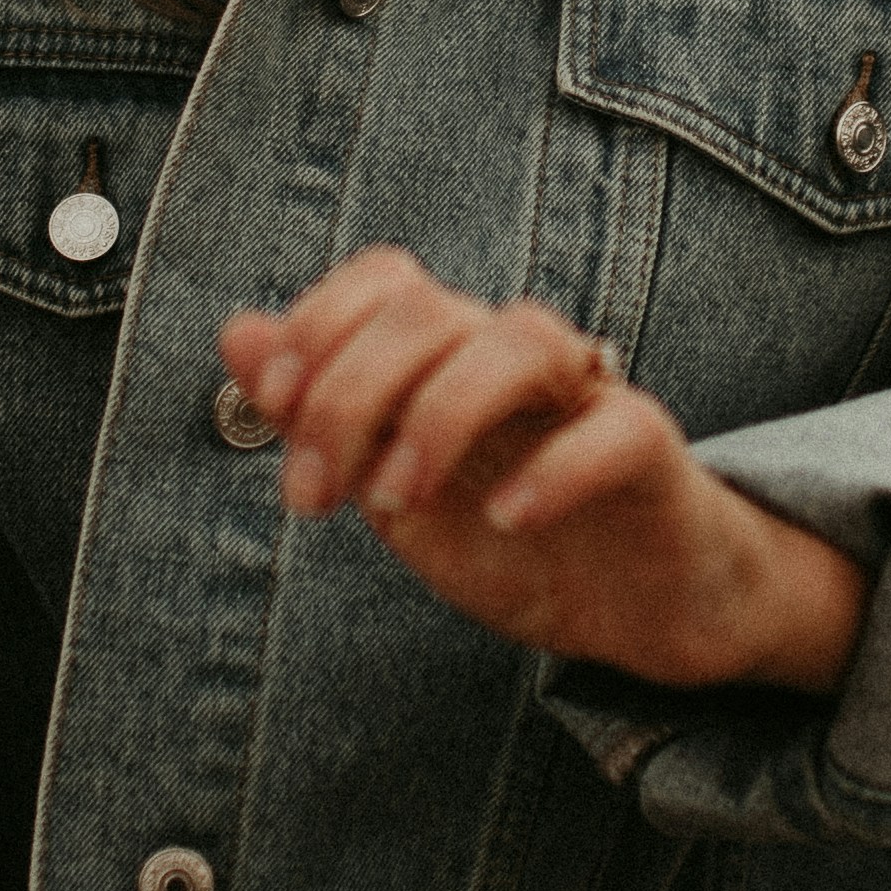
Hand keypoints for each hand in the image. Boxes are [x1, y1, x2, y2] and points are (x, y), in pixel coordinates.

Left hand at [218, 253, 868, 701]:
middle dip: (349, 395)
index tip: (271, 407)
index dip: (317, 324)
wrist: (640, 609)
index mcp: (455, 354)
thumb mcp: (394, 489)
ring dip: (439, 415)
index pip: (386, 280)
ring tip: (400, 501)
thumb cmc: (516, 539)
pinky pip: (614, 430)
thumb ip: (321, 414)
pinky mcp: (651, 453)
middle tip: (314, 496)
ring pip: (521, 339)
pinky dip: (554, 468)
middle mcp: (518, 357)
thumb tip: (238, 332)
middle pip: (431, 311)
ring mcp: (590, 398)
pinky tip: (506, 518)